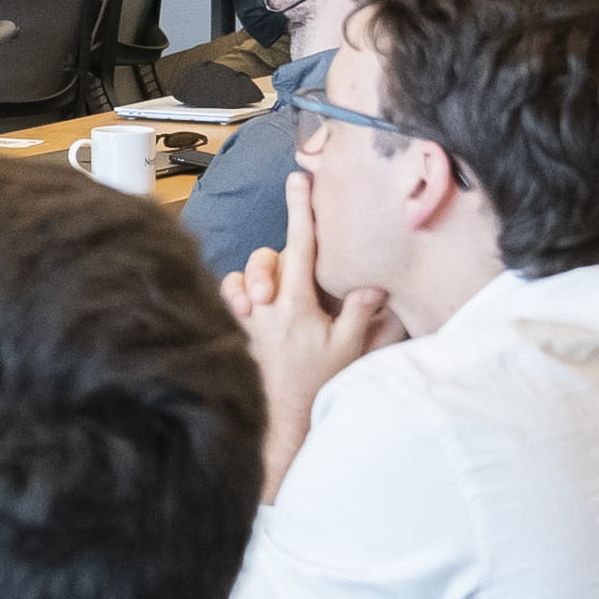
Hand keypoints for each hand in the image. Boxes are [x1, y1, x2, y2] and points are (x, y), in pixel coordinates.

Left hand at [234, 171, 391, 493]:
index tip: (299, 179)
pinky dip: (235, 292)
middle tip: (283, 281)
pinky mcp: (235, 329)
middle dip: (276, 257)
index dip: (301, 210)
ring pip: (241, 275)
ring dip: (254, 277)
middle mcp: (266, 308)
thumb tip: (372, 286)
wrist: (284, 418)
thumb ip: (360, 314)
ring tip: (264, 297)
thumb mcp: (348, 349)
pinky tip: (248, 305)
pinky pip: (227, 297)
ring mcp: (247, 318)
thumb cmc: (317, 383)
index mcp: (296, 306)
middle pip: (267, 258)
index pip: (300, 246)